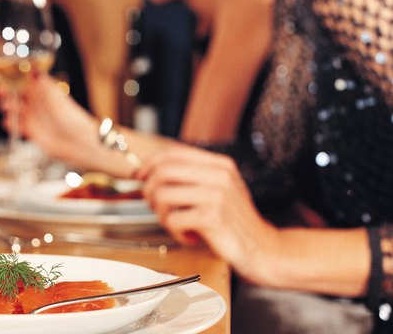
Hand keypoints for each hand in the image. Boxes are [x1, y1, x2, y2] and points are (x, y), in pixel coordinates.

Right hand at [0, 73, 97, 164]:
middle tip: (0, 93)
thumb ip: (43, 85)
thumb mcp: (56, 98)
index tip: (4, 79)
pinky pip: (17, 126)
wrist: (76, 141)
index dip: (14, 80)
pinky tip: (7, 122)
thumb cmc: (70, 117)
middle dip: (7, 93)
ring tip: (6, 108)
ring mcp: (34, 117)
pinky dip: (11, 124)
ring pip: (16, 110)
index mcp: (44, 92)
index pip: (25, 82)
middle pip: (17, 95)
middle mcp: (38, 104)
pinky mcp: (32, 131)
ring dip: (8, 108)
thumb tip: (33, 71)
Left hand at [135, 145, 275, 277]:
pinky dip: (175, 232)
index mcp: (220, 164)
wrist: (263, 249)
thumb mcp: (219, 189)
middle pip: (163, 171)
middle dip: (149, 190)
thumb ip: (193, 177)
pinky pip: (173, 220)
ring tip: (175, 223)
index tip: (139, 176)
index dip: (149, 164)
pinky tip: (190, 237)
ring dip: (161, 214)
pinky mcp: (213, 218)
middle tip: (154, 206)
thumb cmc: (235, 222)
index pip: (173, 153)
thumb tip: (151, 172)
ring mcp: (217, 195)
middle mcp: (219, 175)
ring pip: (163, 195)